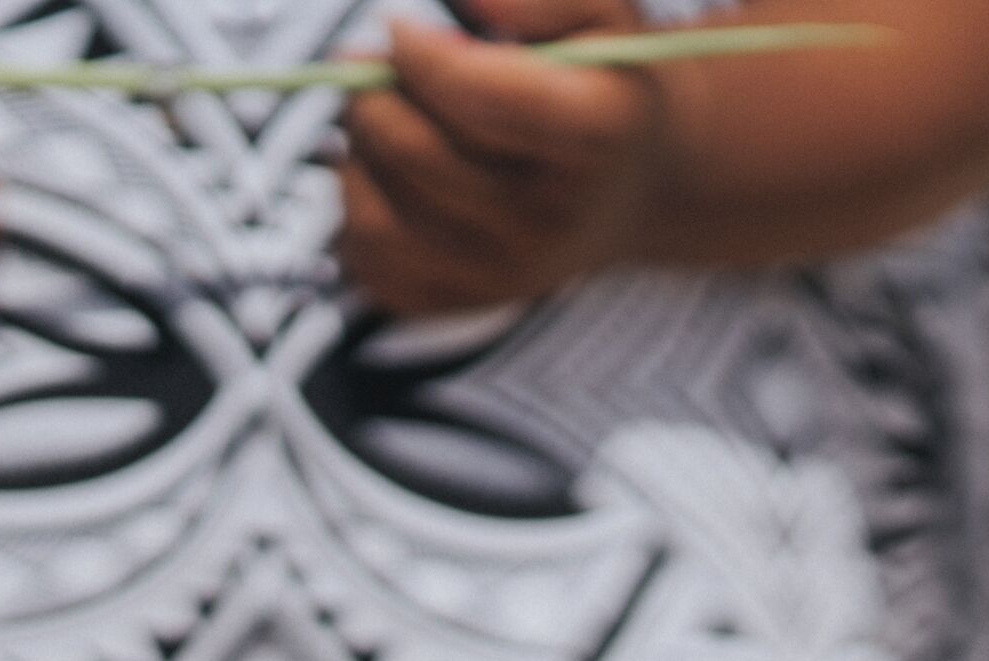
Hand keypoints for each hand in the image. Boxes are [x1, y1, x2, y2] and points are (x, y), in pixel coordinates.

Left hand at [339, 0, 673, 315]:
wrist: (630, 187)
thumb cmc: (599, 84)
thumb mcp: (596, 14)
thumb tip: (469, 3)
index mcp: (594, 135)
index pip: (475, 95)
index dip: (416, 54)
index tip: (399, 29)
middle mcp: (551, 221)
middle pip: (414, 153)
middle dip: (374, 93)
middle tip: (380, 67)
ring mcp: (504, 274)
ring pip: (375, 213)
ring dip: (357, 152)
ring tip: (385, 120)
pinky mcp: (461, 302)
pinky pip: (364, 260)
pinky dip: (357, 210)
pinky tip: (389, 177)